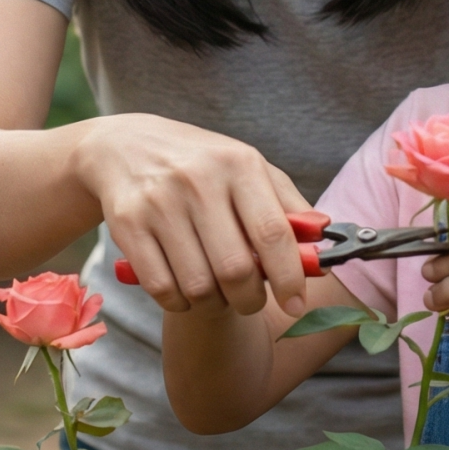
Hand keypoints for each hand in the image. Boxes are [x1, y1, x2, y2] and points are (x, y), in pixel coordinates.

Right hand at [74, 114, 312, 316]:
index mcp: (238, 164)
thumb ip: (288, 205)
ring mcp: (159, 203)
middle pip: (235, 270)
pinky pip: (162, 288)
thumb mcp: (246, 168)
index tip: (296, 303)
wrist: (124, 146)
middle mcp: (198, 180)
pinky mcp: (127, 225)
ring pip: (198, 286)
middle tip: (250, 300)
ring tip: (217, 293)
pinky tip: (185, 290)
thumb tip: (325, 241)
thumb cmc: (199, 163)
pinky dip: (179, 302)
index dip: (290, 276)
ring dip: (214, 303)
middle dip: (250, 299)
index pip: (273, 233)